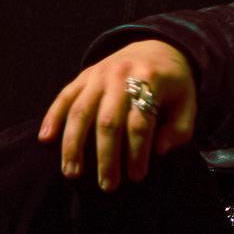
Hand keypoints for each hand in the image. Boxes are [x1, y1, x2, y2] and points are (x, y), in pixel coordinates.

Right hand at [38, 39, 196, 191]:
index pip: (140, 121)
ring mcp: (98, 74)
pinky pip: (64, 97)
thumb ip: (179, 129)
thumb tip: (159, 150)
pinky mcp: (83, 76)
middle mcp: (121, 75)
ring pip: (80, 111)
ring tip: (72, 172)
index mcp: (150, 81)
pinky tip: (45, 139)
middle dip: (106, 157)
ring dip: (74, 145)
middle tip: (107, 185)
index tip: (136, 176)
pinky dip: (52, 117)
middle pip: (108, 121)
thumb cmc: (173, 85)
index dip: (137, 151)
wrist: (156, 48)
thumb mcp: (187, 103)